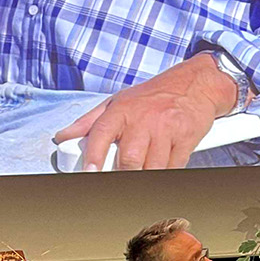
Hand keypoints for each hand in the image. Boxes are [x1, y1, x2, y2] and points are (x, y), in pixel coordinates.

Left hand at [53, 53, 239, 170]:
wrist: (196, 84)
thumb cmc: (155, 95)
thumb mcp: (119, 100)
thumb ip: (89, 121)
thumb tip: (63, 136)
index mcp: (122, 109)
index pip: (101, 134)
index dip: (93, 156)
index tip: (88, 172)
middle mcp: (144, 119)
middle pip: (129, 160)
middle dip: (124, 174)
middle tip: (120, 177)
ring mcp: (166, 130)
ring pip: (152, 169)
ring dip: (146, 175)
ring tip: (142, 170)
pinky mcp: (186, 139)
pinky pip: (173, 167)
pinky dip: (166, 173)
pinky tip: (161, 166)